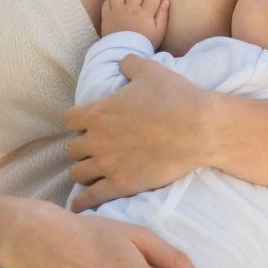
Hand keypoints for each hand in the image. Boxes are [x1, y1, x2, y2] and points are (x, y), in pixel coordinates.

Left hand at [64, 55, 216, 211]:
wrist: (199, 129)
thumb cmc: (175, 97)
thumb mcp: (151, 71)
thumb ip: (130, 64)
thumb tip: (123, 62)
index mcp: (98, 112)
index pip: (69, 120)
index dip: (77, 122)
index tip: (87, 124)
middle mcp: (97, 139)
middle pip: (72, 149)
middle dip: (82, 147)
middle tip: (95, 148)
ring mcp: (108, 165)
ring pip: (78, 173)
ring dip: (84, 171)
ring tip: (93, 172)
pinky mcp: (121, 185)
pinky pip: (91, 198)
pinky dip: (83, 202)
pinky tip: (80, 205)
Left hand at [102, 0, 169, 46]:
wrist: (123, 55)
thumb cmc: (143, 44)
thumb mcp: (158, 33)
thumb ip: (163, 16)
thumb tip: (165, 1)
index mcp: (145, 14)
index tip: (153, 4)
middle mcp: (130, 10)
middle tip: (140, 3)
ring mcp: (117, 12)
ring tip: (127, 5)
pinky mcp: (106, 16)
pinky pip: (107, 1)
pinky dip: (112, 2)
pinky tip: (117, 7)